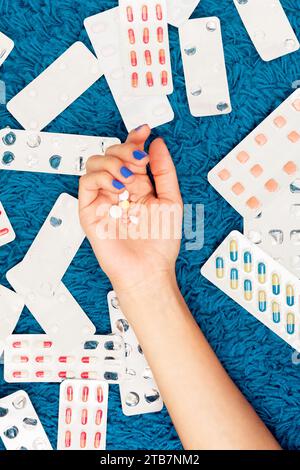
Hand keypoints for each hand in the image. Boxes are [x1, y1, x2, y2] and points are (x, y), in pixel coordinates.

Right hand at [79, 125, 182, 292]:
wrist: (148, 269)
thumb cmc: (160, 243)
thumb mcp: (171, 200)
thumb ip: (164, 171)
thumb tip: (157, 144)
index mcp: (137, 186)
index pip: (130, 155)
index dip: (135, 140)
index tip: (145, 131)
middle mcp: (119, 190)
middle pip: (111, 154)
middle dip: (126, 150)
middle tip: (139, 161)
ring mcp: (104, 199)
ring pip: (95, 163)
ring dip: (112, 162)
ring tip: (128, 177)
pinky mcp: (90, 210)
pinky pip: (86, 183)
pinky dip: (101, 177)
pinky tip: (117, 186)